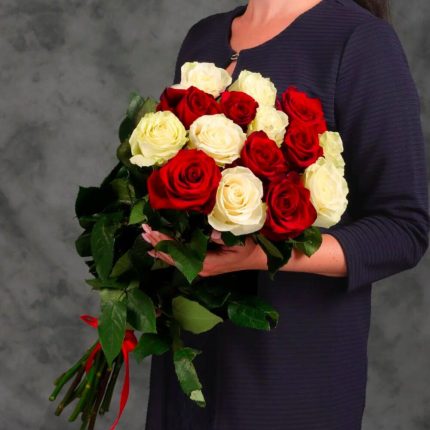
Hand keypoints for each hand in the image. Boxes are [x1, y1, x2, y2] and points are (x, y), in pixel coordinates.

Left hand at [141, 223, 263, 275]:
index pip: (180, 252)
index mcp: (207, 263)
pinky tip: (157, 250)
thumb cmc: (250, 248)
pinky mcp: (202, 264)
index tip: (153, 231)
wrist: (258, 258)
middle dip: (157, 243)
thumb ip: (224, 238)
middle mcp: (200, 268)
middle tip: (143, 230)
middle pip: (173, 257)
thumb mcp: (239, 241)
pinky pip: (181, 259)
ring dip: (160, 247)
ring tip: (145, 238)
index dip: (166, 241)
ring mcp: (200, 268)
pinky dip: (168, 253)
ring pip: (175, 259)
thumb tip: (210, 233)